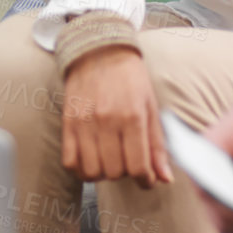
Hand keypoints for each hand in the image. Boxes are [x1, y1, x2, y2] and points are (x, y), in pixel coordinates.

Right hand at [61, 48, 172, 188]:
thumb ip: (157, 145)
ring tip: (110, 161)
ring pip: (92, 171)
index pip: (138, 166)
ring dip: (103, 173)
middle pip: (114, 172)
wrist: (100, 52)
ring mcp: (84, 123)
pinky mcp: (68, 123)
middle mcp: (107, 121)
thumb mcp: (151, 107)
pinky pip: (70, 161)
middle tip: (128, 163)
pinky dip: (81, 169)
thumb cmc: (129, 78)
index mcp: (132, 116)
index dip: (145, 180)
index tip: (146, 178)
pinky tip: (92, 160)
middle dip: (125, 174)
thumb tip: (164, 178)